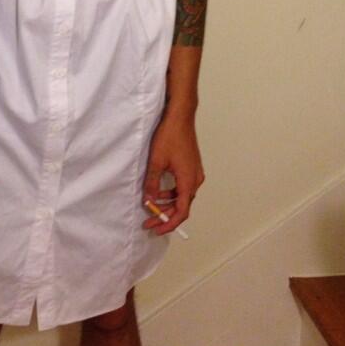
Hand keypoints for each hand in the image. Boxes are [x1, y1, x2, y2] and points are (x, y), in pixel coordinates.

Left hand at [142, 117, 203, 235]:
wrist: (180, 116)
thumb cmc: (169, 136)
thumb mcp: (156, 162)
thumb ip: (153, 184)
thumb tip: (149, 201)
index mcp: (188, 181)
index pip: (182, 212)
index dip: (169, 224)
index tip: (156, 228)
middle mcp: (195, 180)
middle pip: (182, 206)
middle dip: (165, 215)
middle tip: (149, 220)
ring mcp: (195, 172)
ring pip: (182, 196)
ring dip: (168, 204)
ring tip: (151, 206)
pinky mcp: (191, 166)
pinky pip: (182, 186)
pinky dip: (172, 193)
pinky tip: (159, 191)